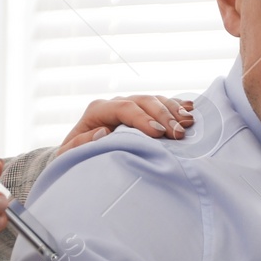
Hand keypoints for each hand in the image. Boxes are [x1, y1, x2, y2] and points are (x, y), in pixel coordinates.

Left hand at [59, 95, 195, 150]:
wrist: (80, 158)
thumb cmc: (76, 159)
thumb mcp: (70, 156)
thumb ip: (81, 144)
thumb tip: (102, 132)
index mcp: (98, 111)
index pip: (124, 108)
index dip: (143, 119)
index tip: (158, 133)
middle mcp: (115, 104)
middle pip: (143, 101)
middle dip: (163, 116)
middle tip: (179, 134)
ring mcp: (130, 107)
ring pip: (154, 101)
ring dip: (173, 111)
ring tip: (188, 123)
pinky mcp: (142, 113)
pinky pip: (161, 105)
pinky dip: (176, 107)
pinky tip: (190, 110)